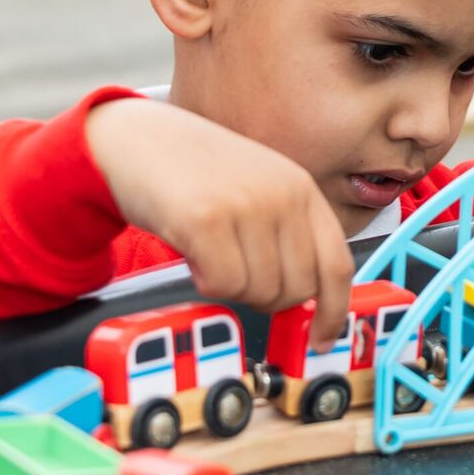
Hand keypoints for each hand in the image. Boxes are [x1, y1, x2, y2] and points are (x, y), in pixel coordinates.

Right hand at [87, 97, 352, 349]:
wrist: (136, 138)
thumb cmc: (193, 170)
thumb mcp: (258, 189)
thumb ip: (287, 233)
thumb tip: (307, 296)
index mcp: (301, 188)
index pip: (337, 264)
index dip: (334, 310)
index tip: (323, 337)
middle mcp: (282, 194)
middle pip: (299, 288)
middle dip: (268, 299)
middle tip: (239, 277)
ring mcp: (247, 206)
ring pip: (261, 292)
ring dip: (232, 288)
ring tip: (212, 254)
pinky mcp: (207, 220)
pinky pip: (224, 285)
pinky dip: (206, 282)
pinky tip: (195, 254)